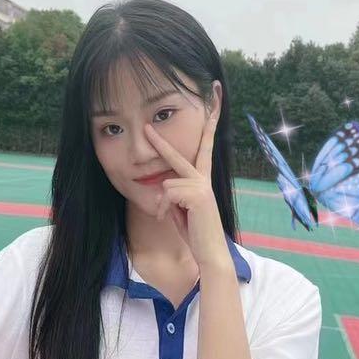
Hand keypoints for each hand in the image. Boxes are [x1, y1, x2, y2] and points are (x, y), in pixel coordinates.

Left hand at [145, 116, 232, 270]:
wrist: (209, 250)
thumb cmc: (195, 231)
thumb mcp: (180, 209)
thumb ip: (173, 193)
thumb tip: (162, 186)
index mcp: (201, 180)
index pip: (203, 150)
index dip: (209, 127)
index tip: (214, 107)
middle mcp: (203, 179)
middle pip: (178, 155)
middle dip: (160, 141)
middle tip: (144, 127)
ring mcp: (201, 185)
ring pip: (166, 184)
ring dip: (163, 204)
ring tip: (172, 217)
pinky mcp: (198, 194)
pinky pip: (167, 194)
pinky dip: (163, 209)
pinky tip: (169, 219)